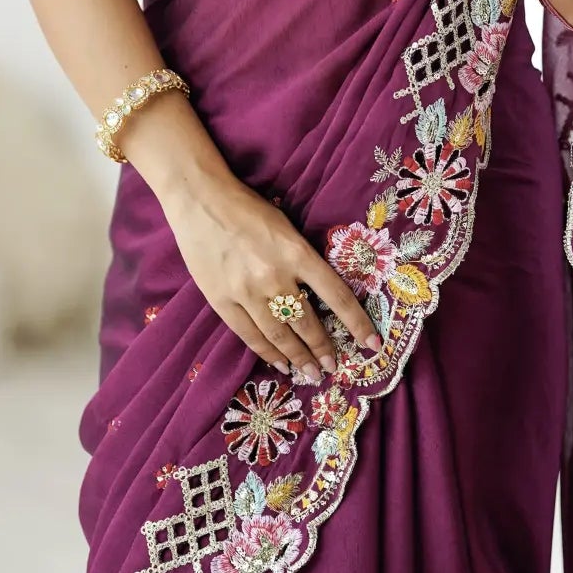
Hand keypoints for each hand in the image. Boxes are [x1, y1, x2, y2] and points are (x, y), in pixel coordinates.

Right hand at [161, 169, 382, 383]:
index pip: (337, 296)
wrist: (200, 200)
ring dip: (298, 357)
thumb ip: (302, 259)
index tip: (372, 344)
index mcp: (297, 252)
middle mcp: (275, 276)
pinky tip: (279, 363)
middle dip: (323, 349)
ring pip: (280, 335)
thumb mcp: (287, 227)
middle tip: (333, 366)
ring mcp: (246, 291)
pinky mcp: (221, 301)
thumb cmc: (248, 208)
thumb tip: (320, 294)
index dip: (357, 323)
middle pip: (307, 323)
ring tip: (310, 372)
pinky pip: (250, 335)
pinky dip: (266, 352)